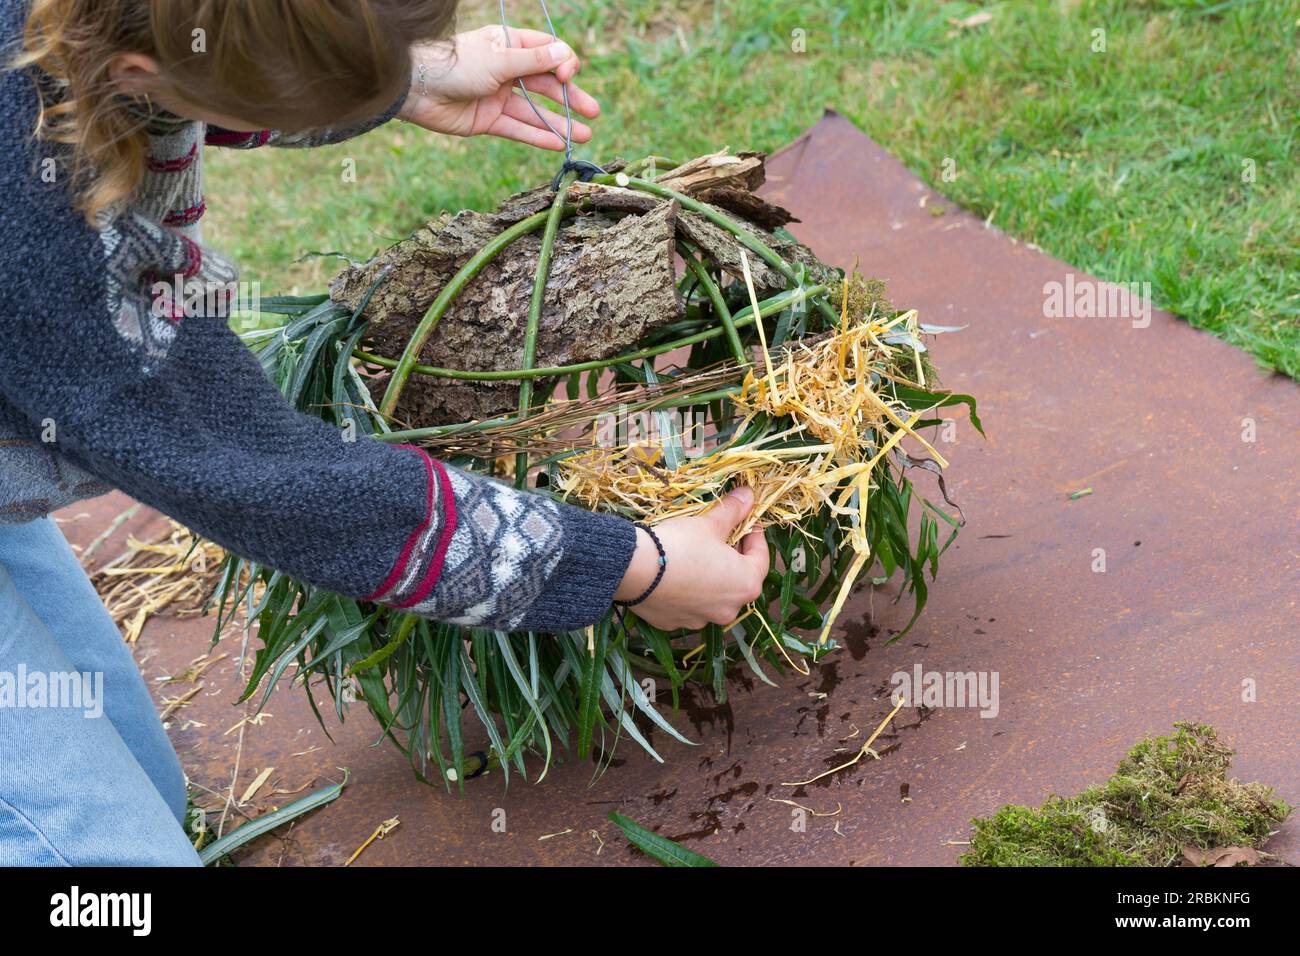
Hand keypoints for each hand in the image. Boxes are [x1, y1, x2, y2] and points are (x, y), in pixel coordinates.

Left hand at [398, 25, 599, 149]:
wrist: (414, 88)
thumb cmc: (454, 64)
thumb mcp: (499, 60)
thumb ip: (534, 61)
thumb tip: (566, 54)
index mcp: (509, 44)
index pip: (547, 51)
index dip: (563, 62)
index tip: (568, 74)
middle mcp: (506, 69)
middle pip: (546, 84)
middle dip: (570, 98)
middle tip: (594, 111)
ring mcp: (498, 95)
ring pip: (535, 111)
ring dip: (559, 123)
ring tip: (584, 136)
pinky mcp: (488, 120)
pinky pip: (518, 129)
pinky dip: (537, 136)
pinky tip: (558, 144)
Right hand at [614, 488, 770, 630]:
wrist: (634, 569)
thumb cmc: (681, 544)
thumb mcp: (710, 523)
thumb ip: (733, 511)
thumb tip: (749, 494)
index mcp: (746, 584)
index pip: (761, 558)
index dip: (755, 536)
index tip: (748, 523)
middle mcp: (729, 609)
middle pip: (738, 579)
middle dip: (732, 557)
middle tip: (721, 537)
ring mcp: (701, 619)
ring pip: (713, 595)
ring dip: (710, 577)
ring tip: (695, 556)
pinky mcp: (675, 623)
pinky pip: (688, 604)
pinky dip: (686, 591)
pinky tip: (674, 573)